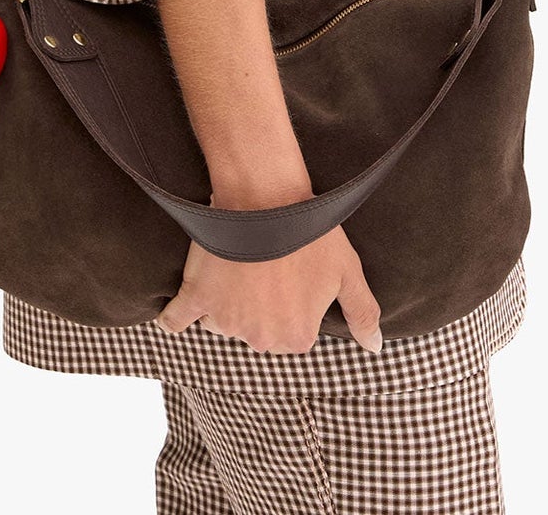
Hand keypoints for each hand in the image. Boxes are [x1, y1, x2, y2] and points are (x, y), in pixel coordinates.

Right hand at [153, 199, 383, 355]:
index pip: (294, 332)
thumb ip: (363, 313)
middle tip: (265, 269)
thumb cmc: (311, 234)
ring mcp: (226, 322)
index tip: (291, 277)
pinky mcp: (197, 300)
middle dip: (260, 306)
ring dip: (227, 303)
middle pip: (258, 330)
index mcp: (297, 336)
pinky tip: (173, 315)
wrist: (266, 199)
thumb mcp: (347, 272)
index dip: (293, 303)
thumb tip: (374, 348)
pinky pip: (178, 319)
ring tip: (237, 267)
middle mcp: (261, 338)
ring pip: (223, 322)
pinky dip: (175, 317)